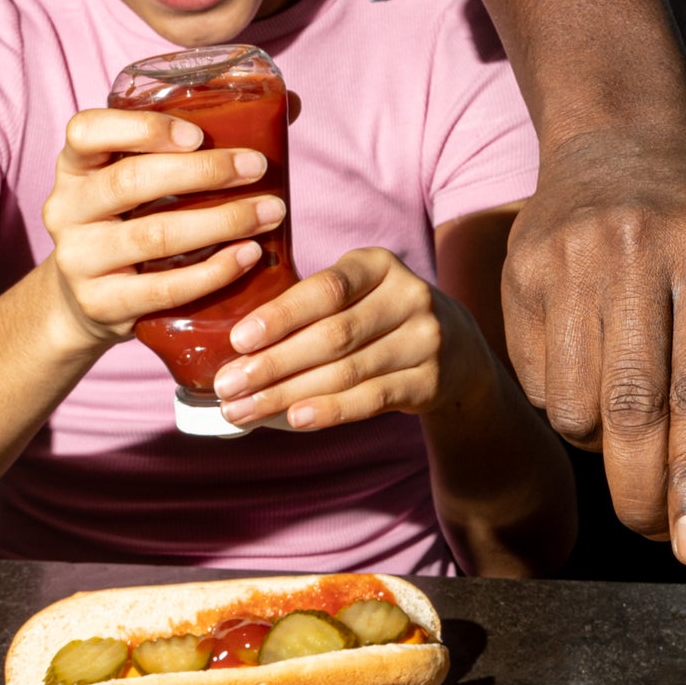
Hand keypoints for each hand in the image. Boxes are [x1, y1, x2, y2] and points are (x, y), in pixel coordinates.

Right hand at [41, 109, 286, 353]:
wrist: (89, 300)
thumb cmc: (134, 220)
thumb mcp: (144, 178)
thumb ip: (201, 142)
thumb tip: (288, 104)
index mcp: (76, 165)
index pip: (86, 130)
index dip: (141, 128)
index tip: (197, 134)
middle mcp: (67, 208)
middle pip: (131, 181)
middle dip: (204, 172)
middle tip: (258, 168)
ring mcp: (79, 259)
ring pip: (154, 236)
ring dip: (222, 222)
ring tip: (271, 212)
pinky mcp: (101, 303)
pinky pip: (164, 288)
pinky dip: (213, 271)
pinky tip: (248, 256)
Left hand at [210, 248, 481, 430]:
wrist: (456, 347)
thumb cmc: (378, 317)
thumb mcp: (355, 292)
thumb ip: (308, 306)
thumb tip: (236, 346)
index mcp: (379, 265)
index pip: (327, 289)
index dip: (281, 316)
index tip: (239, 340)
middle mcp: (409, 297)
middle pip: (333, 335)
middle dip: (273, 364)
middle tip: (228, 386)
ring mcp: (425, 340)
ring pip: (347, 371)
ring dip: (288, 394)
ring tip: (244, 410)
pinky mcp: (430, 380)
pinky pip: (372, 398)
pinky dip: (331, 410)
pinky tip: (295, 419)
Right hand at [497, 125, 685, 558]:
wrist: (617, 135)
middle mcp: (635, 256)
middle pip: (632, 411)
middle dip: (645, 495)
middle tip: (662, 530)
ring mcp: (567, 264)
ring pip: (574, 410)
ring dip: (605, 449)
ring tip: (633, 424)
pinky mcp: (518, 275)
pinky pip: (537, 385)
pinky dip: (567, 409)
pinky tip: (594, 376)